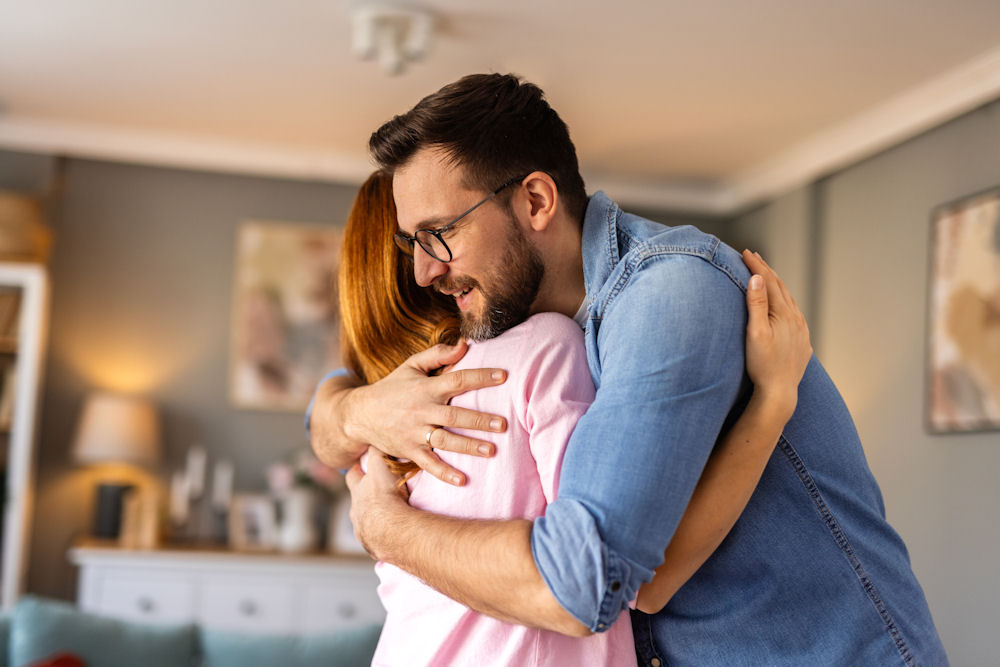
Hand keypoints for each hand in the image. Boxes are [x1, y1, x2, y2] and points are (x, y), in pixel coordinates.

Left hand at [345, 447, 410, 559]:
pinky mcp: (373, 547)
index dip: (357, 470)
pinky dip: (381, 538)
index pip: (353, 476)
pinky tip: (391, 538)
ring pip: (363, 523)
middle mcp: (356, 512)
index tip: (360, 466)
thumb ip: (379, 452)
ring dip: (372, 520)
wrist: (391, 530)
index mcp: (358, 492)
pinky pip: (376, 541)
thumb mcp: (382, 467)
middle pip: (356, 502)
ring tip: (386, 519)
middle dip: (362, 498)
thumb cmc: (386, 497)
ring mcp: (362, 531)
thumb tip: (377, 436)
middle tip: (373, 494)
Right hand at [347, 341, 507, 485]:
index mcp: (426, 388)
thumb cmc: (393, 387)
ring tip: (491, 451)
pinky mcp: (408, 451)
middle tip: (503, 424)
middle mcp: (421, 411)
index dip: (480, 376)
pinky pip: (428, 464)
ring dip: (467, 446)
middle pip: (454, 415)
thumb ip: (438, 355)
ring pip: (444, 441)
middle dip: (479, 420)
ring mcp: (414, 433)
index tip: (504, 376)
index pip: (457, 380)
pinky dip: (444, 473)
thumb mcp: (411, 366)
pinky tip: (462, 480)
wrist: (360, 414)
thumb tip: (465, 343)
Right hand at [742, 250, 812, 417]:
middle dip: (766, 271)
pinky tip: (782, 307)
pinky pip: (794, 315)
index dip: (756, 265)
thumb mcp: (755, 333)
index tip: (744, 252)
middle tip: (753, 257)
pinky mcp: (802, 342)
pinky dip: (785, 303)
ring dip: (777, 286)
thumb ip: (756, 304)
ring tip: (766, 277)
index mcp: (784, 313)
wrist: (779, 392)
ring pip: (789, 300)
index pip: (768, 281)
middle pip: (781, 287)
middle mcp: (796, 318)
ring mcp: (801, 330)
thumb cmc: (762, 364)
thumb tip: (755, 278)